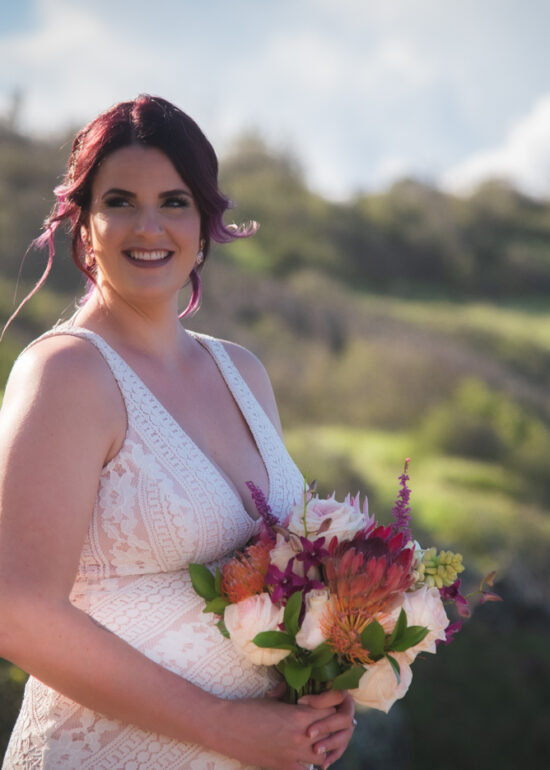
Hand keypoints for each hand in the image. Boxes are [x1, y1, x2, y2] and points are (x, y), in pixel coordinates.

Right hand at [213, 695, 337, 769]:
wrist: (226, 728)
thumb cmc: (247, 708)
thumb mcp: (271, 697)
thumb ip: (287, 693)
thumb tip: (290, 686)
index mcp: (300, 714)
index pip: (333, 708)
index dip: (333, 703)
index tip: (327, 701)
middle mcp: (302, 735)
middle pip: (334, 730)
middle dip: (335, 724)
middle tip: (331, 720)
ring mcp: (294, 754)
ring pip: (324, 754)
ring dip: (325, 746)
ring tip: (320, 740)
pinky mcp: (284, 767)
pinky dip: (309, 765)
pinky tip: (306, 758)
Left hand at [298, 690, 355, 768]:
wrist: (314, 703)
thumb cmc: (306, 691)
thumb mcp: (302, 688)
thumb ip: (297, 687)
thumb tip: (290, 691)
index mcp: (341, 692)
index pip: (337, 694)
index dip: (321, 700)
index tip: (300, 702)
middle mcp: (347, 708)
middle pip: (343, 718)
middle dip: (326, 726)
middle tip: (309, 733)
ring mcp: (347, 725)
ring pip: (344, 736)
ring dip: (330, 743)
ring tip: (316, 750)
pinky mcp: (343, 738)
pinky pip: (341, 749)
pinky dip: (333, 756)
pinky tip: (323, 764)